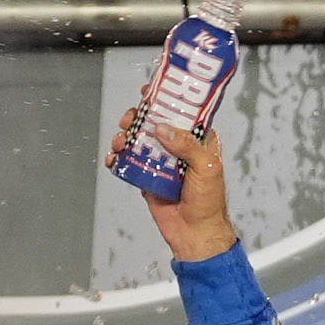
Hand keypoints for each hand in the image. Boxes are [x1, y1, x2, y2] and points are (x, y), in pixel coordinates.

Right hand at [123, 111, 238, 263]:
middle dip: (139, 117)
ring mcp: (161, 161)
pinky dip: (118, 157)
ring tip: (122, 140)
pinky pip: (129, 161)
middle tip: (131, 119)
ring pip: (139, 139)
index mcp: (199, 141)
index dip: (167, 99)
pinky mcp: (147, 176)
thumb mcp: (207, 168)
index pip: (183, 112)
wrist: (194, 234)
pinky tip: (114, 157)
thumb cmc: (209, 203)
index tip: (152, 90)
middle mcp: (179, 148)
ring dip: (126, 135)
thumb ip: (187, 146)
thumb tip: (163, 128)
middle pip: (155, 122)